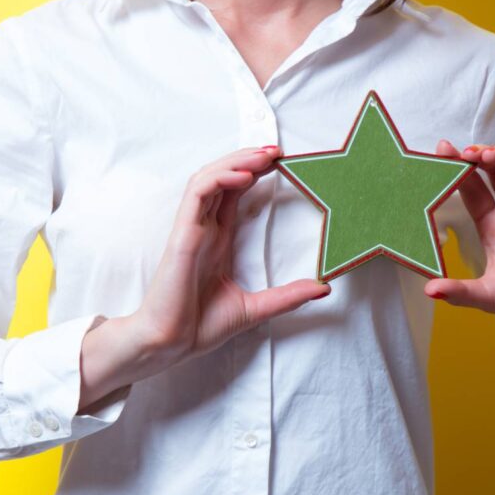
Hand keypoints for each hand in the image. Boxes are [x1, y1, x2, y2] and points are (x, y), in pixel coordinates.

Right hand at [79, 146, 328, 409]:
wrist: (170, 344)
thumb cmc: (200, 326)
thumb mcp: (256, 308)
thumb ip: (288, 296)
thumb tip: (324, 288)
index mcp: (217, 239)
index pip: (234, 192)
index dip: (255, 172)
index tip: (282, 163)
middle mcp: (203, 228)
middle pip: (222, 177)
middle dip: (248, 159)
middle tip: (277, 150)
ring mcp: (191, 228)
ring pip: (208, 177)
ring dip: (235, 161)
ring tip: (263, 155)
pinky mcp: (181, 234)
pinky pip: (197, 194)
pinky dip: (218, 179)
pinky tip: (242, 176)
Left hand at [426, 141, 494, 388]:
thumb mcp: (490, 296)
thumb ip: (460, 292)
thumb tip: (428, 291)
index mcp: (492, 226)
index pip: (470, 190)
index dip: (455, 172)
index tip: (439, 153)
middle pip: (490, 174)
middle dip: (474, 159)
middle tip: (458, 151)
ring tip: (482, 153)